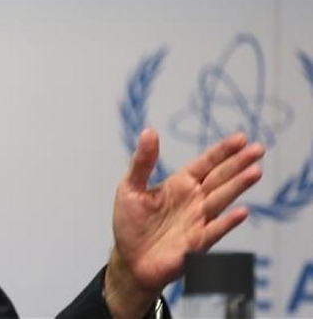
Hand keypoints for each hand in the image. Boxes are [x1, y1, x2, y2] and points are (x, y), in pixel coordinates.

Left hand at [103, 128, 263, 317]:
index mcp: (180, 184)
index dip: (222, 151)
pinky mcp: (196, 243)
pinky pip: (214, 230)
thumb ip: (142, 162)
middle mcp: (194, 200)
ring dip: (238, 186)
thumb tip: (149, 131)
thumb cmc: (131, 223)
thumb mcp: (130, 187)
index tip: (241, 138)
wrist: (130, 259)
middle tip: (258, 149)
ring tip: (255, 171)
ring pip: (221, 199)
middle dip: (238, 163)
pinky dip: (227, 222)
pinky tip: (242, 211)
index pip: (205, 164)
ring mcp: (198, 220)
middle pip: (219, 178)